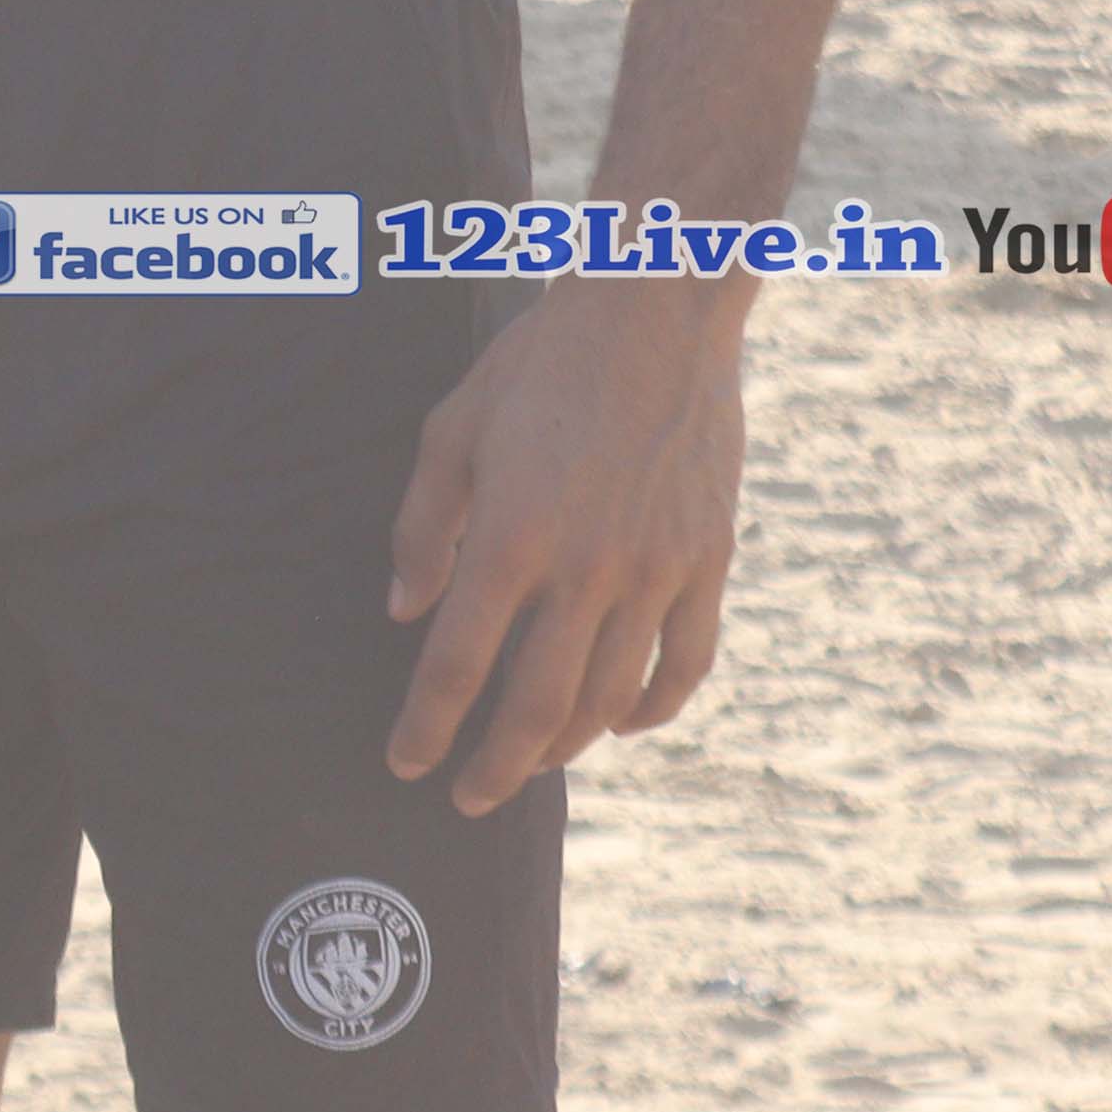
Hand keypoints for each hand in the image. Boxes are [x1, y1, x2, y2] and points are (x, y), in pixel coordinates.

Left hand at [386, 284, 742, 816]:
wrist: (656, 314)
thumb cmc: (539, 366)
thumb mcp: (451, 432)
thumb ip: (422, 529)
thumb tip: (403, 612)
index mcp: (511, 536)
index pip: (457, 664)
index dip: (426, 724)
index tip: (403, 762)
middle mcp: (586, 568)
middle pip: (535, 703)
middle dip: (493, 765)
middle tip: (465, 797)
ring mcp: (656, 570)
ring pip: (608, 696)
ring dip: (563, 746)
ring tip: (530, 765)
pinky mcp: (707, 560)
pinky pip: (685, 661)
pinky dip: (651, 707)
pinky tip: (619, 723)